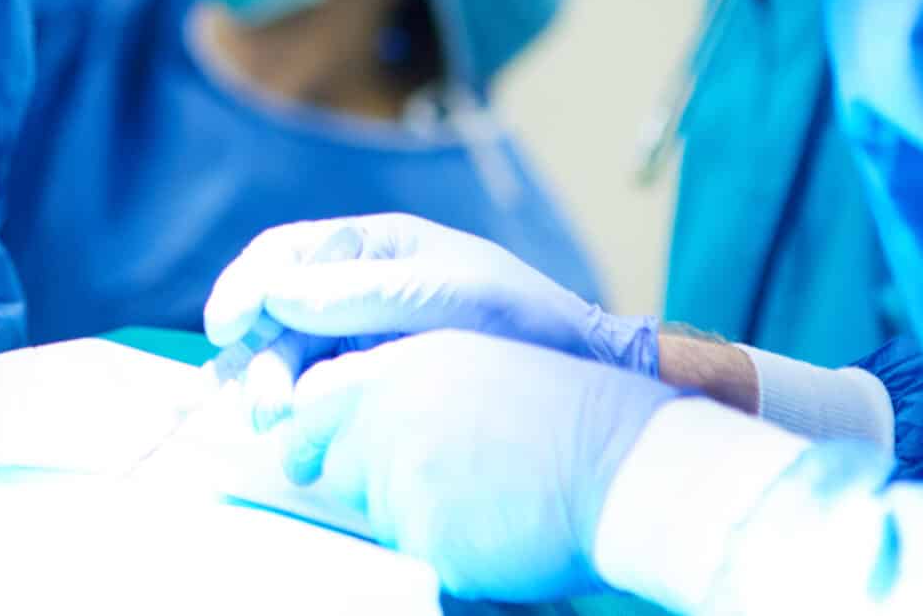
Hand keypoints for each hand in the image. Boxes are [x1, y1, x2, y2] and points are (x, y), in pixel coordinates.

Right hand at [203, 214, 655, 422]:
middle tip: (263, 401)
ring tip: (276, 420)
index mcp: (371, 247)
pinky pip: (318, 386)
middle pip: (278, 312)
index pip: (284, 255)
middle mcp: (356, 287)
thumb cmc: (518, 318)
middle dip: (260, 352)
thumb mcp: (441, 295)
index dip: (245, 288)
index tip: (225, 329)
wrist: (576, 370)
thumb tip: (275, 292)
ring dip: (272, 383)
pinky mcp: (373, 379)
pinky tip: (286, 427)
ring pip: (291, 354)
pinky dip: (295, 404)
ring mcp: (363, 335)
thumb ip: (358, 293)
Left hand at [274, 331, 673, 601]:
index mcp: (397, 369)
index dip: (308, 433)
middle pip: (337, 466)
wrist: (621, 464)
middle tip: (435, 485)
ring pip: (378, 516)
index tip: (301, 455)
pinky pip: (417, 557)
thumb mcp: (473, 365)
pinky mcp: (424, 540)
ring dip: (414, 518)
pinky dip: (449, 554)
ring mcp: (400, 482)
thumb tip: (354, 426)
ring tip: (483, 501)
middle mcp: (385, 419)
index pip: (314, 401)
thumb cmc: (566, 415)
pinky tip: (494, 531)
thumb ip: (404, 387)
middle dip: (368, 482)